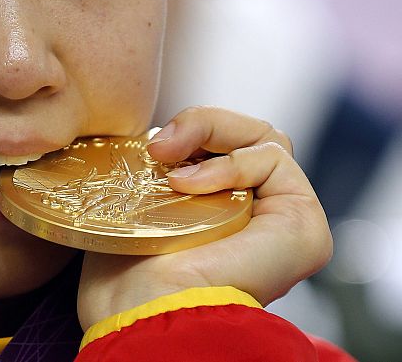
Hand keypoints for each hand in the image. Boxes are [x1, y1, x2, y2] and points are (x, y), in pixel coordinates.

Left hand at [77, 106, 332, 330]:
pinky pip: (275, 157)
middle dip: (202, 124)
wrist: (141, 306)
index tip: (149, 146)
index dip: (192, 131)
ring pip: (264, 138)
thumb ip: (162, 167)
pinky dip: (228, 162)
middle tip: (158, 146)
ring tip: (166, 162)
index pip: (224, 145)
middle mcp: (259, 217)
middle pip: (248, 136)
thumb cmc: (126, 268)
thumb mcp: (138, 202)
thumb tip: (162, 137)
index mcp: (223, 212)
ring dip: (210, 134)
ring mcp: (284, 220)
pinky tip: (188, 187)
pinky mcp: (304, 224)